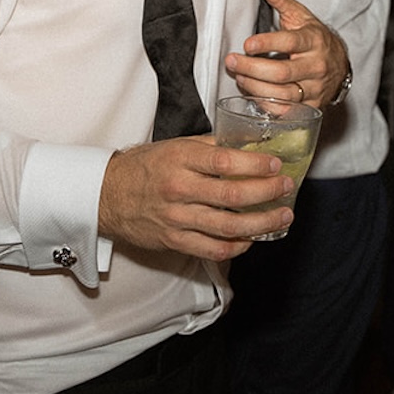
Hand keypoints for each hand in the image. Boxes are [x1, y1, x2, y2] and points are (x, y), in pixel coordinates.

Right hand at [97, 135, 291, 260]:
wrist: (107, 195)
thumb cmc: (145, 167)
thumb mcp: (176, 146)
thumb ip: (211, 146)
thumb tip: (249, 144)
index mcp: (181, 160)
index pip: (225, 162)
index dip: (255, 165)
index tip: (276, 165)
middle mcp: (179, 189)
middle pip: (232, 195)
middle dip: (266, 193)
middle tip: (286, 188)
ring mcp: (177, 218)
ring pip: (227, 226)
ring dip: (261, 223)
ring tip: (282, 216)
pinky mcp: (174, 240)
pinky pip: (212, 249)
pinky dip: (237, 245)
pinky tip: (252, 238)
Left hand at [225, 0, 350, 108]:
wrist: (339, 64)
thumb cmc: (314, 39)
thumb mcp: (299, 15)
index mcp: (313, 41)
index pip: (290, 43)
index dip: (267, 44)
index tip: (247, 44)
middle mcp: (316, 66)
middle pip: (282, 73)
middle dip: (252, 68)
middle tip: (232, 61)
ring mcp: (315, 89)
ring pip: (282, 94)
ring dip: (254, 87)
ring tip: (238, 75)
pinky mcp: (310, 107)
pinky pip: (286, 111)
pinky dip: (266, 104)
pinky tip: (252, 92)